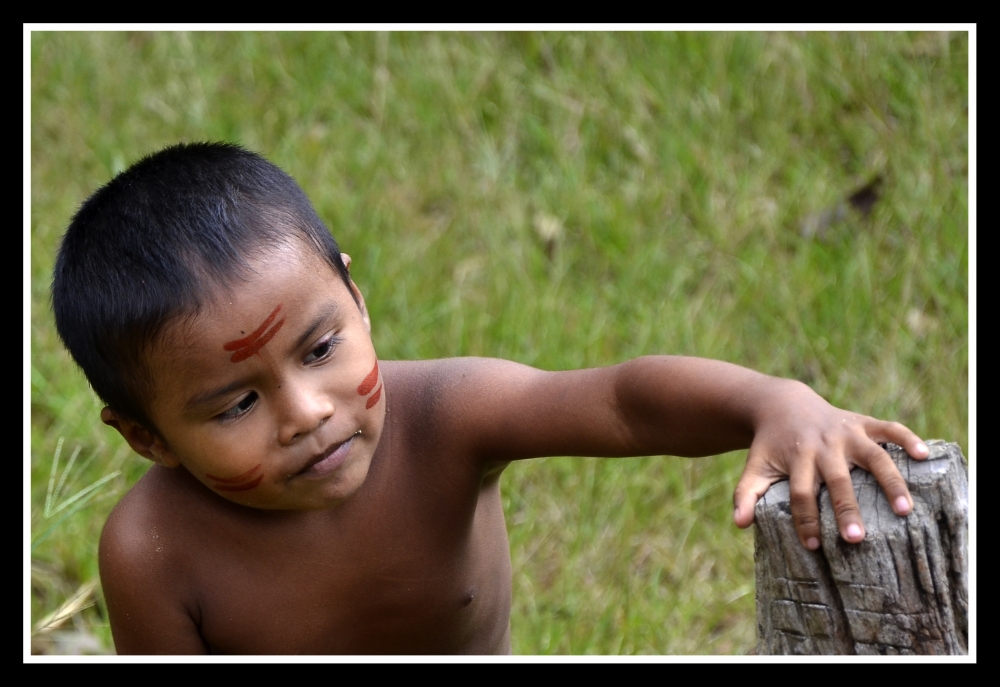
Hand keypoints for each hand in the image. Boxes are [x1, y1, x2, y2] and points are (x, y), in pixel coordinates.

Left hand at [731, 379, 928, 549]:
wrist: (782, 404)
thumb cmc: (770, 445)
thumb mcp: (755, 466)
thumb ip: (746, 494)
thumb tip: (739, 524)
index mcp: (797, 458)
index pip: (801, 493)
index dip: (805, 519)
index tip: (813, 546)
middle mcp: (824, 445)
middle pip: (837, 480)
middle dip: (846, 508)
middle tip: (857, 538)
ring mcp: (846, 432)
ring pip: (872, 456)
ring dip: (889, 481)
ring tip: (905, 510)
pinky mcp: (862, 422)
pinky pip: (889, 428)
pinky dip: (907, 439)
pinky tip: (924, 456)